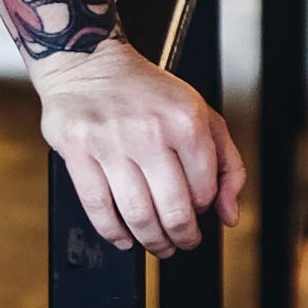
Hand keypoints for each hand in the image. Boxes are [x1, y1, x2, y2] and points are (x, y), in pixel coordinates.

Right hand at [34, 40, 246, 254]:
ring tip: (157, 244)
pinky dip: (113, 233)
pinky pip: (98, 207)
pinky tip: (123, 237)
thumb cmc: (147, 92)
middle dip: (182, 238)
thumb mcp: (201, 115)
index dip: (204, 210)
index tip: (197, 211)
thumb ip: (227, 164)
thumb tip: (229, 214)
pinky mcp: (77, 151)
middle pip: (173, 211)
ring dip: (151, 241)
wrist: (89, 63)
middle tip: (182, 242)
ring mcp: (110, 142)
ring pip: (137, 215)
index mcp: (186, 121)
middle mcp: (150, 131)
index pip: (204, 191)